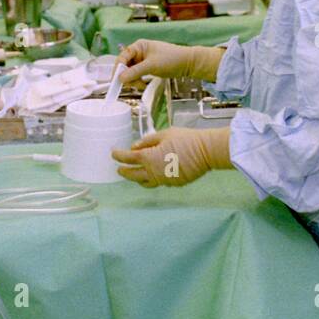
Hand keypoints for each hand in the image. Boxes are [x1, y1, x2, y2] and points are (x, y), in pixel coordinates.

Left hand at [112, 127, 230, 186]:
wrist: (205, 152)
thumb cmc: (186, 139)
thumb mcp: (165, 134)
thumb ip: (148, 141)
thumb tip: (135, 147)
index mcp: (149, 158)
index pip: (128, 158)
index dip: (119, 156)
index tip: (113, 153)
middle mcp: (153, 172)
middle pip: (133, 175)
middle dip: (124, 171)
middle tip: (119, 169)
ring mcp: (163, 180)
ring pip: (145, 183)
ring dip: (137, 178)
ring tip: (134, 174)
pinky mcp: (173, 184)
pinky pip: (158, 182)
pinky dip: (153, 178)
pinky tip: (154, 173)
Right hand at [116, 39, 223, 83]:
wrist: (187, 64)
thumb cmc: (172, 58)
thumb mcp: (152, 65)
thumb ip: (135, 71)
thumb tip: (120, 77)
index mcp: (138, 46)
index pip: (122, 57)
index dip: (118, 69)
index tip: (116, 80)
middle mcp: (139, 53)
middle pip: (124, 66)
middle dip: (127, 76)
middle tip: (133, 84)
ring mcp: (143, 61)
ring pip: (130, 72)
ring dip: (133, 80)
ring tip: (141, 84)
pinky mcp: (147, 68)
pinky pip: (136, 76)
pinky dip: (138, 81)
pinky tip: (143, 84)